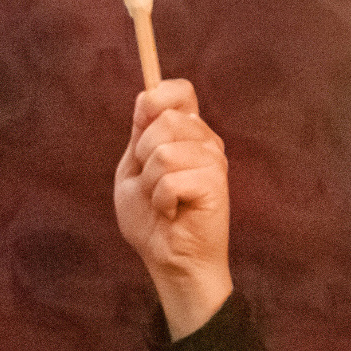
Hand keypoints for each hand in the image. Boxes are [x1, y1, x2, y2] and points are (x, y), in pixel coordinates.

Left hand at [112, 80, 230, 337]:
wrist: (167, 259)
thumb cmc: (151, 218)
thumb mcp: (134, 169)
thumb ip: (140, 134)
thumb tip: (146, 95)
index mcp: (187, 133)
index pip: (180, 91)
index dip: (158, 97)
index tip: (142, 120)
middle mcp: (206, 141)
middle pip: (164, 120)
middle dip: (142, 155)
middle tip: (151, 183)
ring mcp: (214, 161)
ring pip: (164, 152)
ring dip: (151, 183)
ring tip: (162, 201)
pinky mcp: (216, 185)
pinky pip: (171, 179)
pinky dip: (161, 200)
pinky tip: (171, 212)